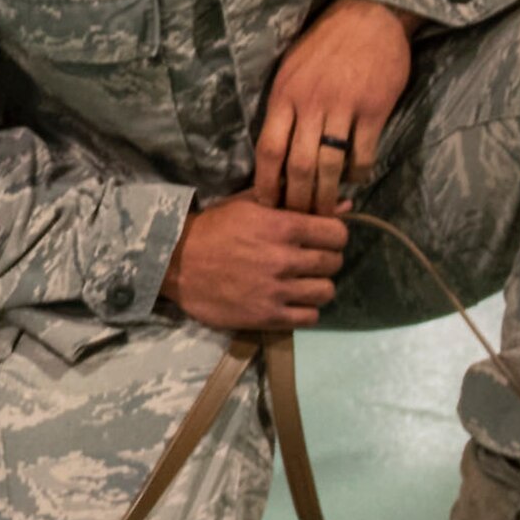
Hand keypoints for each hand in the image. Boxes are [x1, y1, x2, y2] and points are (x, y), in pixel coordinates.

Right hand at [159, 192, 350, 330]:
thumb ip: (296, 202)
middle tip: (313, 261)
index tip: (325, 239)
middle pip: (334, 262)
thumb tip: (346, 204)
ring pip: (326, 291)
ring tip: (304, 283)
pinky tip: (293, 302)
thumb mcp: (251, 204)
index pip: (337, 233)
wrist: (173, 262)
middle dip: (328, 260)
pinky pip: (309, 317)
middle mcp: (282, 258)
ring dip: (319, 286)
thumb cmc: (213, 228)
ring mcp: (275, 290)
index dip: (335, 236)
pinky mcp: (266, 316)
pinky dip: (307, 310)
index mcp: (281, 226)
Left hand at [256, 0, 422, 214]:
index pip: (268, 149)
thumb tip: (275, 148)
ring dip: (328, 195)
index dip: (266, 183)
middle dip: (298, 199)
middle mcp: (311, 103)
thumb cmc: (326, 43)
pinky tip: (357, 179)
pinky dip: (359, 174)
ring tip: (328, 210)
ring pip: (330, 166)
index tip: (268, 204)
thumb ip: (284, 106)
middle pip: (299, 165)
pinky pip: (363, 154)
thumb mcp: (291, 68)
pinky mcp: (374, 109)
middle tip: (301, 218)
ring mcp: (343, 107)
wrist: (370, 16)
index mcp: (285, 94)